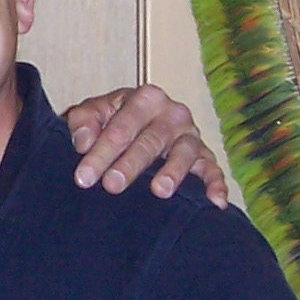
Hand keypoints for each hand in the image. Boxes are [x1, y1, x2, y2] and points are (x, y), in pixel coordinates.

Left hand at [62, 85, 227, 205]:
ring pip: (184, 152)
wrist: (137, 124)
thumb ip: (83, 121)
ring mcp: (191, 135)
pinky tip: (214, 201)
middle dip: (130, 165)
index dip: (100, 153)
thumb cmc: (113, 120)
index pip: (121, 127)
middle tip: (112, 185)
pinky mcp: (205, 156)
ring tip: (160, 190)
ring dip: (174, 171)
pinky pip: (213, 169)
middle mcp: (172, 113)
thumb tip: (83, 142)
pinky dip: (216, 184)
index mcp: (145, 98)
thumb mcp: (92, 112)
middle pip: (150, 141)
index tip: (84, 177)